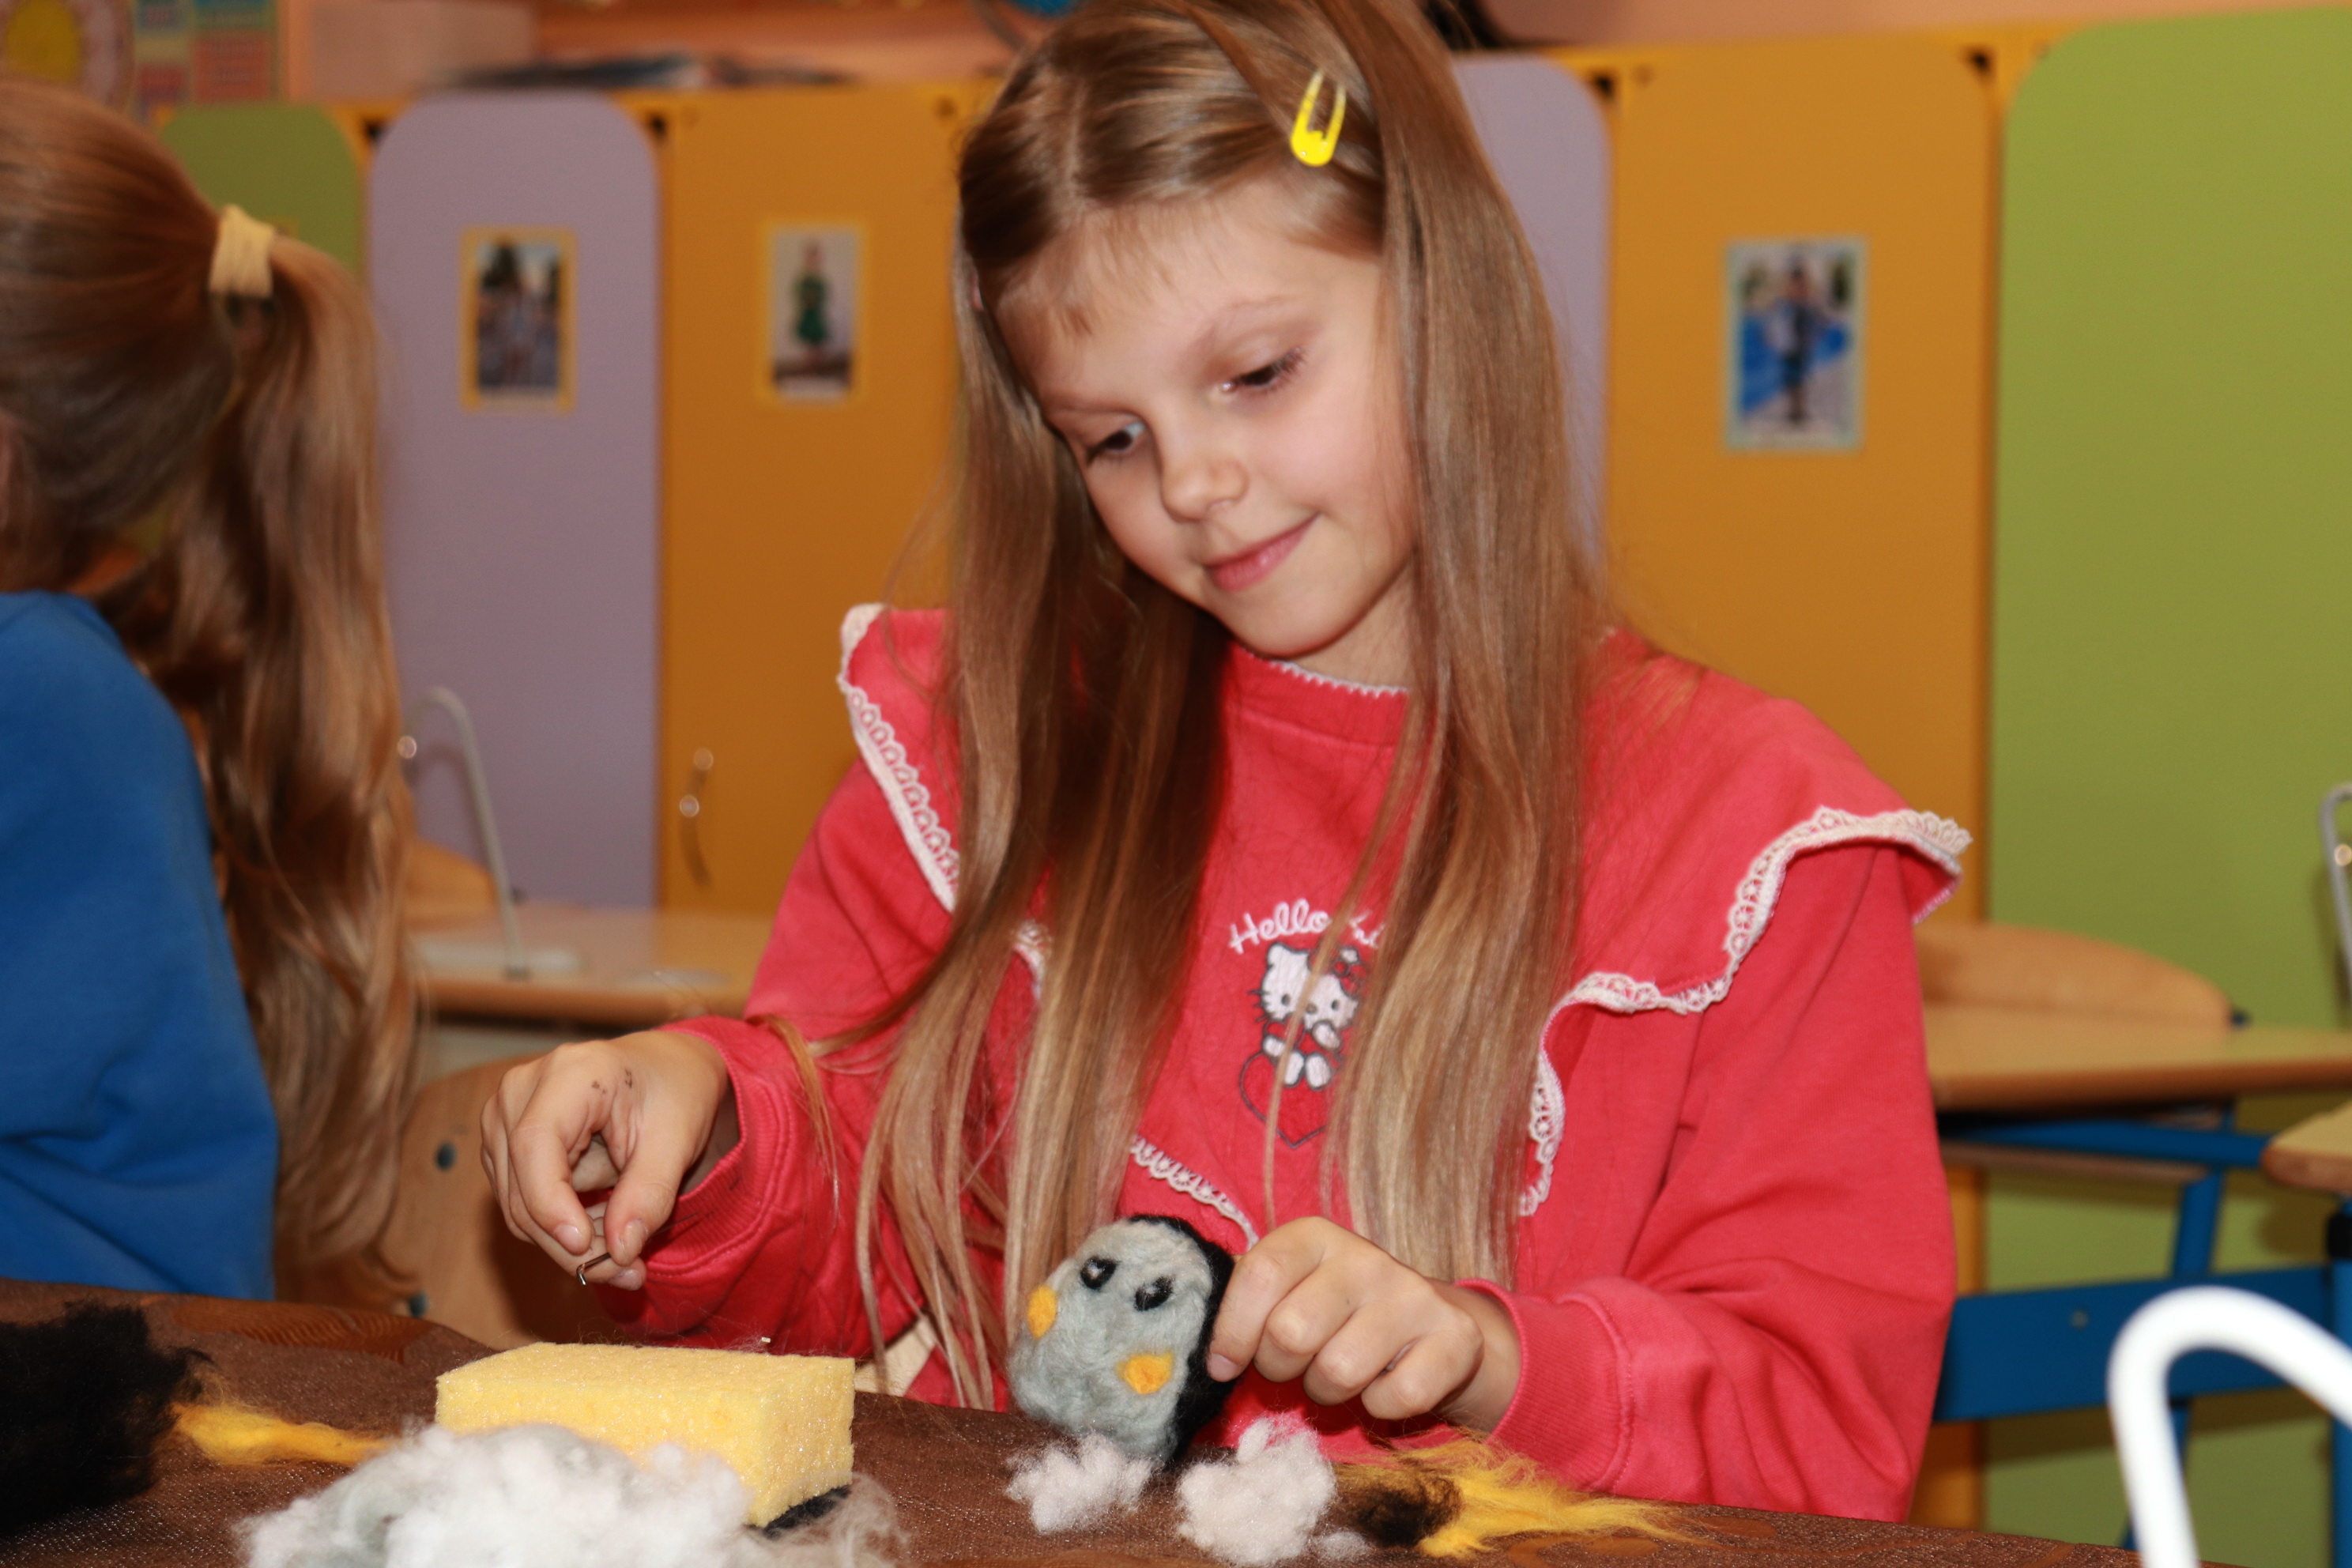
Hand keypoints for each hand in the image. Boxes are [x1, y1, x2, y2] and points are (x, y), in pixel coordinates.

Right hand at [479, 1030, 739, 1289]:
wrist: (664, 1072)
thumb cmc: (675, 1093)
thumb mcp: (680, 1138)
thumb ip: (650, 1192)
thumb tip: (620, 1251)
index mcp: (569, 1072)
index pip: (535, 1144)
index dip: (551, 1203)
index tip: (586, 1247)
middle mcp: (521, 1091)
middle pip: (522, 1189)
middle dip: (573, 1242)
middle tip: (630, 1273)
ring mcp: (504, 1119)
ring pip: (518, 1208)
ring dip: (571, 1242)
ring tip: (628, 1249)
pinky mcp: (505, 1147)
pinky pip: (522, 1205)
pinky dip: (564, 1227)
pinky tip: (608, 1223)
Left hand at [1204, 1217, 1520, 1429]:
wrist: (1430, 1322)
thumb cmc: (1332, 1310)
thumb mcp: (1286, 1290)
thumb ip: (1238, 1300)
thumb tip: (1183, 1332)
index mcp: (1313, 1236)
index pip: (1258, 1275)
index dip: (1232, 1332)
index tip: (1224, 1365)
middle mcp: (1365, 1256)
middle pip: (1291, 1332)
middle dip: (1281, 1367)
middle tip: (1294, 1365)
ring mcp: (1414, 1294)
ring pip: (1340, 1370)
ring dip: (1328, 1390)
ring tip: (1337, 1372)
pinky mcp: (1454, 1337)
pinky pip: (1395, 1397)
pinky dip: (1380, 1407)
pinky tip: (1383, 1383)